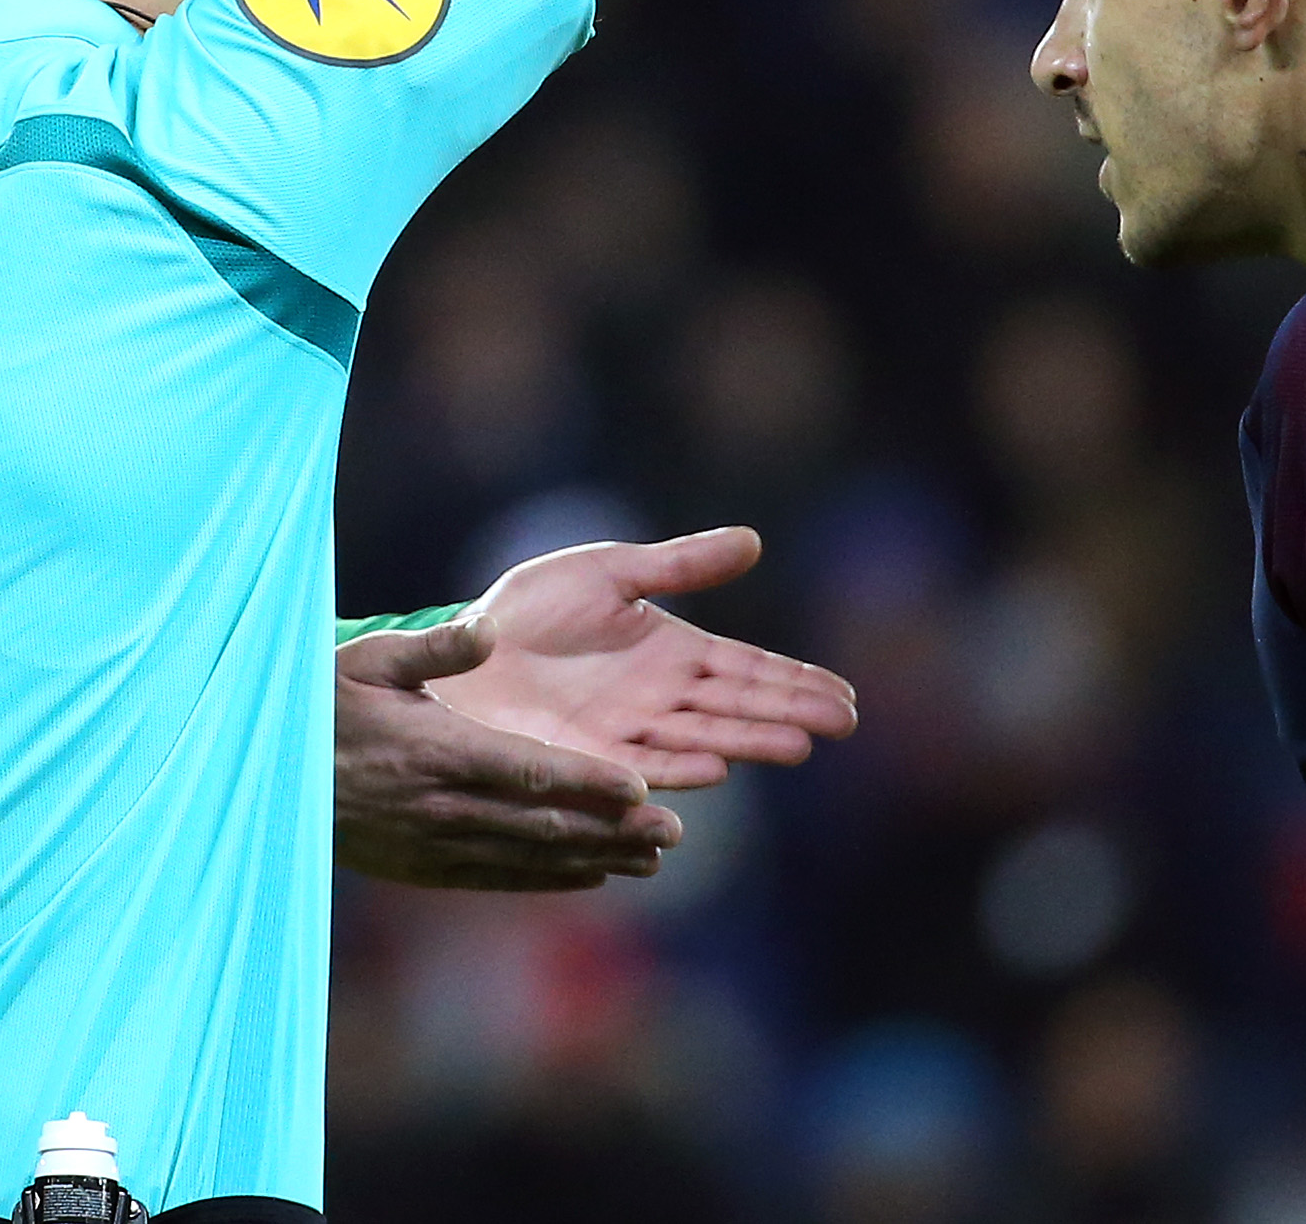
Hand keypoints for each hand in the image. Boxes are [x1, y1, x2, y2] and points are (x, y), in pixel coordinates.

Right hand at [336, 616, 680, 891]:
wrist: (260, 774)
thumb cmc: (319, 701)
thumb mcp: (367, 660)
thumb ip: (434, 650)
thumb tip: (490, 629)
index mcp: (434, 750)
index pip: (526, 770)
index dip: (587, 782)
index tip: (641, 789)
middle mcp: (440, 805)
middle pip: (541, 823)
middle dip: (611, 831)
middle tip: (673, 835)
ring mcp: (432, 842)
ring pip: (528, 857)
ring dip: (593, 859)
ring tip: (652, 860)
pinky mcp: (422, 866)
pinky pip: (497, 877)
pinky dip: (548, 878)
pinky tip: (590, 875)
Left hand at [427, 526, 857, 787]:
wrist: (461, 653)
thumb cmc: (530, 611)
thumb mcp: (609, 572)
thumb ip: (679, 565)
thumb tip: (754, 541)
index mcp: (672, 653)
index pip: (747, 668)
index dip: (795, 680)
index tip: (845, 694)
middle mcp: (660, 700)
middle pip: (738, 706)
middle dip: (790, 713)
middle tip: (843, 722)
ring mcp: (628, 733)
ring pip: (704, 737)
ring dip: (750, 741)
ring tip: (797, 743)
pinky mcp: (589, 758)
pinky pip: (643, 763)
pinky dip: (681, 763)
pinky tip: (717, 764)